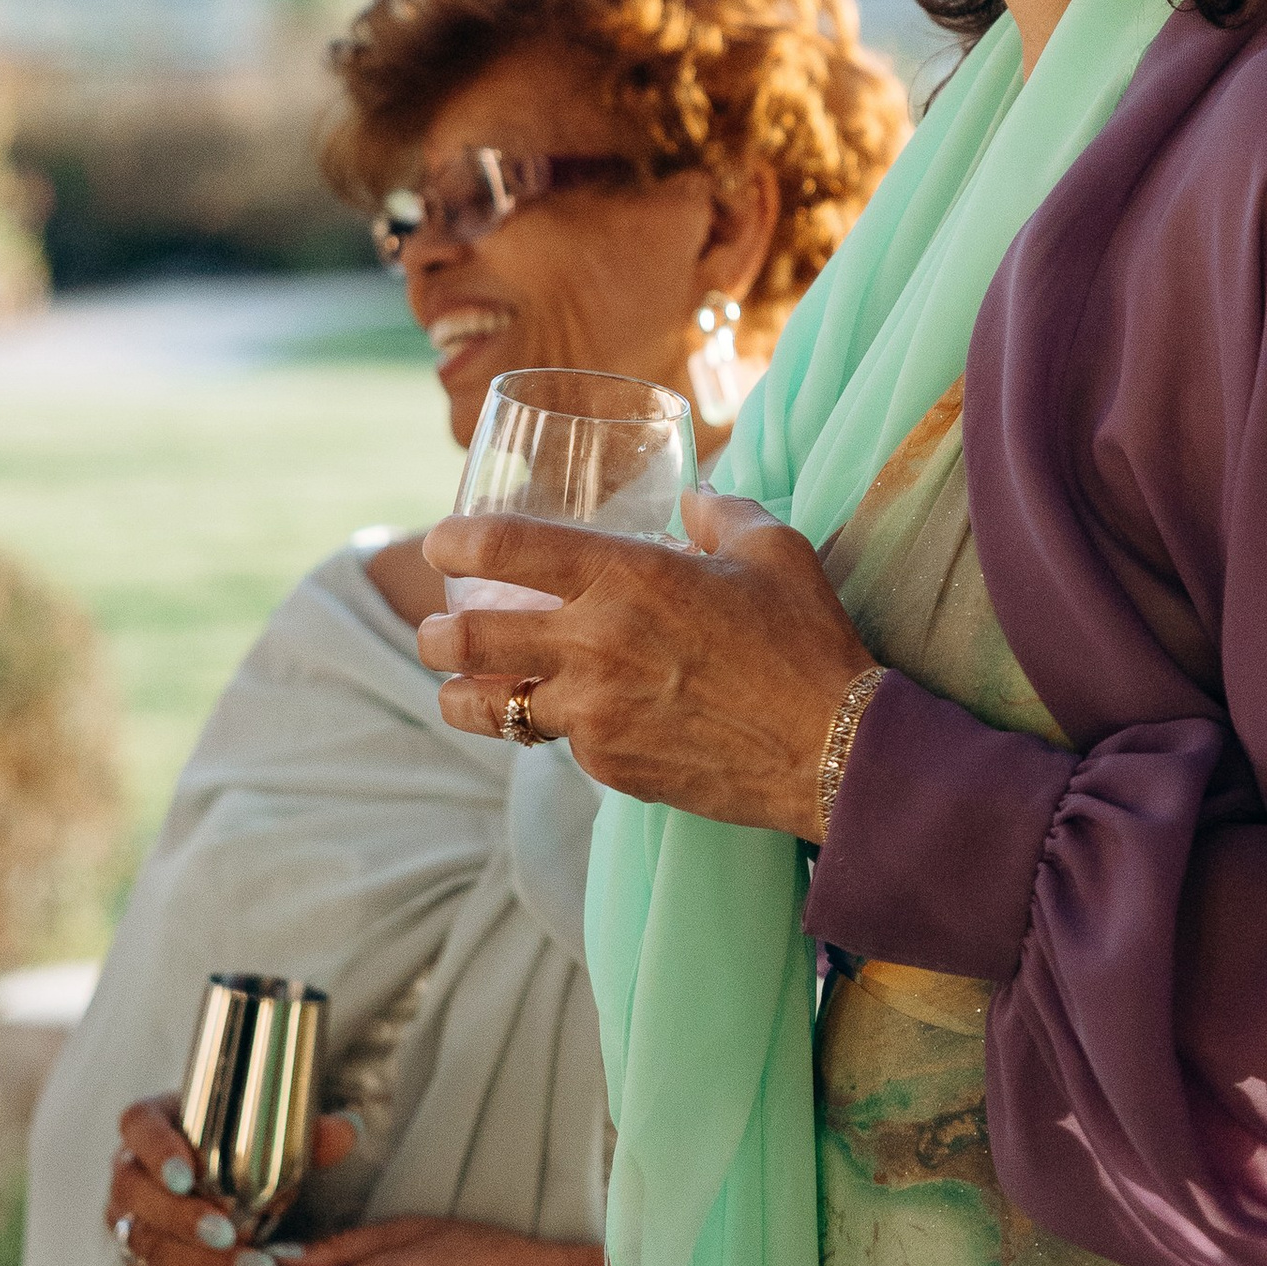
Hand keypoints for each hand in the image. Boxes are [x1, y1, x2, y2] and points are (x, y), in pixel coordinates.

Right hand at [103, 1092, 359, 1265]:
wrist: (225, 1194)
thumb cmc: (242, 1154)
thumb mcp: (272, 1138)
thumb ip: (307, 1136)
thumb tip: (347, 1130)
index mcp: (155, 1123)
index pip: (139, 1125)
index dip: (158, 1150)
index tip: (188, 1175)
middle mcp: (132, 1170)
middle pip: (136, 1191)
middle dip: (182, 1216)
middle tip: (227, 1232)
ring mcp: (130, 1217)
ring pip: (147, 1240)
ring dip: (199, 1258)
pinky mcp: (141, 1259)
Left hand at [417, 493, 867, 835]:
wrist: (834, 750)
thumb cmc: (806, 639)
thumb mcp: (772, 547)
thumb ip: (719, 510)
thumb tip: (692, 497)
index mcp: (626, 576)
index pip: (504, 548)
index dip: (456, 541)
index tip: (442, 542)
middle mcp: (594, 645)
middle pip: (464, 641)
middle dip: (432, 635)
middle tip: (432, 631)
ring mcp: (595, 715)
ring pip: (489, 711)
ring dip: (462, 698)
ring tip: (457, 691)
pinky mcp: (610, 768)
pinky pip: (560, 745)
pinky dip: (556, 730)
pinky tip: (570, 721)